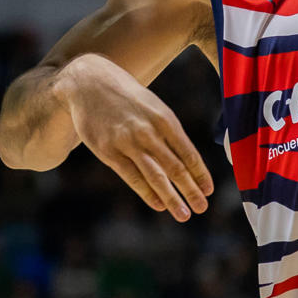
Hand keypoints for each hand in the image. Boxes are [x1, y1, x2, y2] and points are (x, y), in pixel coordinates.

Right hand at [59, 54, 212, 220]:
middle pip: (175, 168)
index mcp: (164, 119)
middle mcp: (148, 132)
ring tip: (184, 215)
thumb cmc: (127, 97)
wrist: (88, 83)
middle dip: (191, 190)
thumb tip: (186, 161)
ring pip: (155, 176)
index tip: (208, 191)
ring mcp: (127, 142)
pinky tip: (158, 205)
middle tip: (202, 208)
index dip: (200, 174)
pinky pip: (131, 177)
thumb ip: (168, 132)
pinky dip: (147, 193)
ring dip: (172, 198)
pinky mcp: (108, 151)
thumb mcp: (153, 106)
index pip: (188, 153)